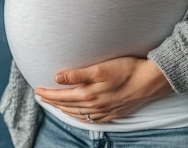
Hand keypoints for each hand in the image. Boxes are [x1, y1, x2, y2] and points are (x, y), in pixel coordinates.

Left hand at [34, 57, 171, 122]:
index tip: (37, 90)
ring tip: (56, 105)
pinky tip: (80, 115)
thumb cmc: (126, 70)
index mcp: (89, 95)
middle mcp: (95, 106)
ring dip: (65, 109)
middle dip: (53, 102)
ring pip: (78, 114)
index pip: (61, 97)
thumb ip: (77, 74)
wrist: (150, 80)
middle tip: (41, 97)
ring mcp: (105, 111)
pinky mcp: (114, 112)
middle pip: (67, 106)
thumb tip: (57, 77)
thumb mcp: (100, 68)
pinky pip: (92, 119)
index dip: (48, 94)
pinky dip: (81, 117)